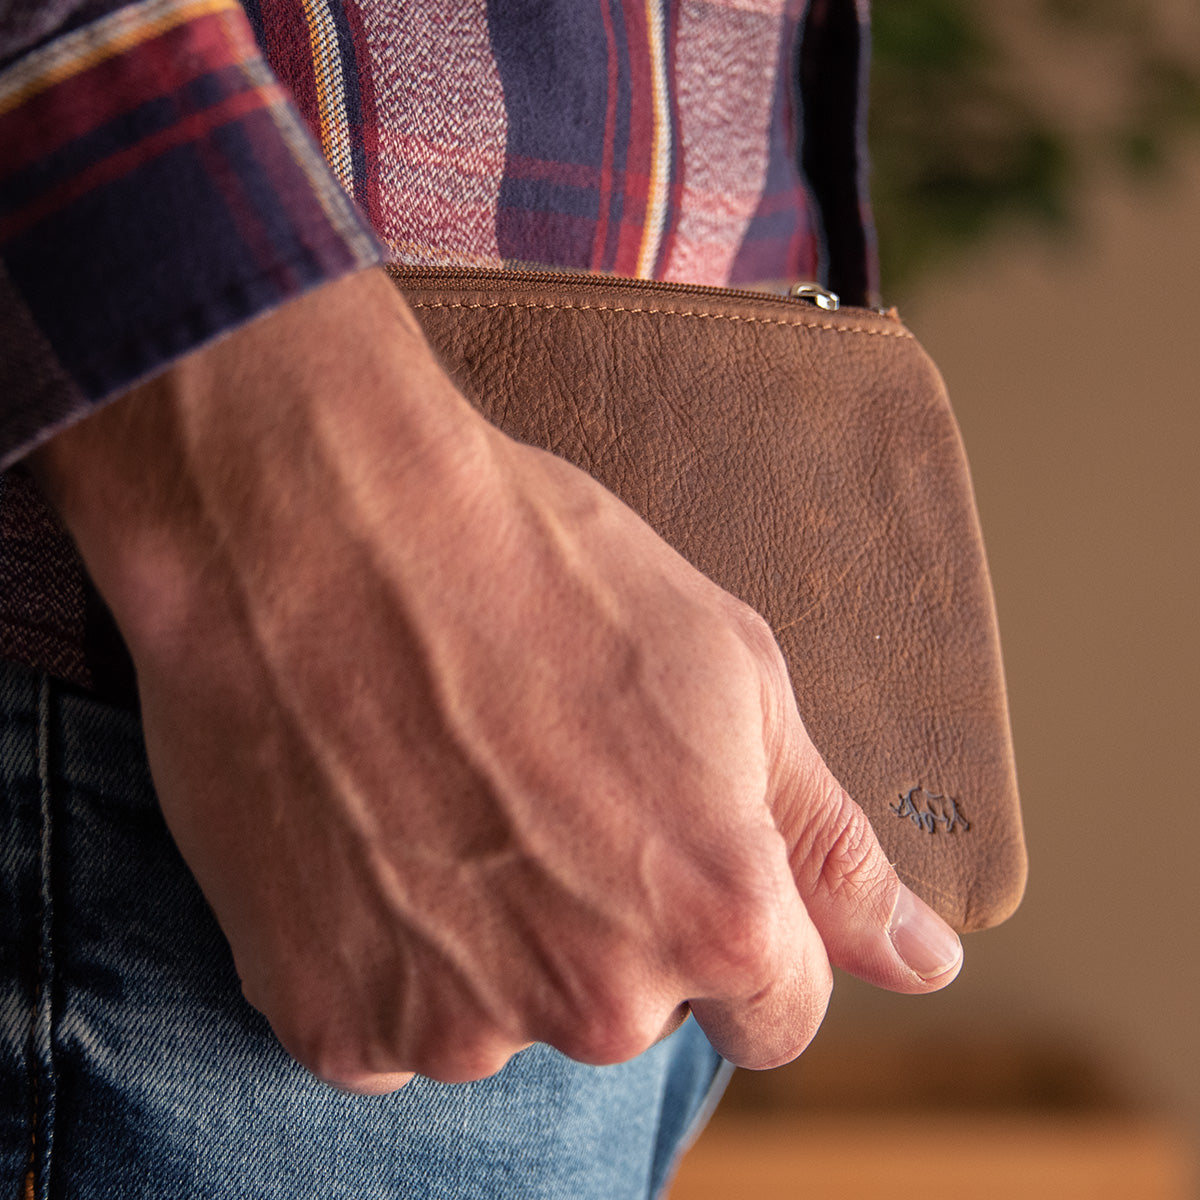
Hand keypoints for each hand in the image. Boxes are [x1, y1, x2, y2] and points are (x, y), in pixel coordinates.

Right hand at [31, 269, 961, 1093]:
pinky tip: (375, 829)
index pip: (779, 1011)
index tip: (680, 855)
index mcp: (717, 920)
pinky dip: (389, 948)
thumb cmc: (539, 572)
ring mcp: (451, 1021)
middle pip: (636, 1007)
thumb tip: (927, 963)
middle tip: (543, 782)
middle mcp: (594, 1001)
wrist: (325, 528)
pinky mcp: (332, 1014)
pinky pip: (392, 1019)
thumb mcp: (734, 680)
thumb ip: (832, 849)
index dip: (743, 929)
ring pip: (507, 1012)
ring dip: (490, 936)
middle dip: (611, 921)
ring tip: (446, 791)